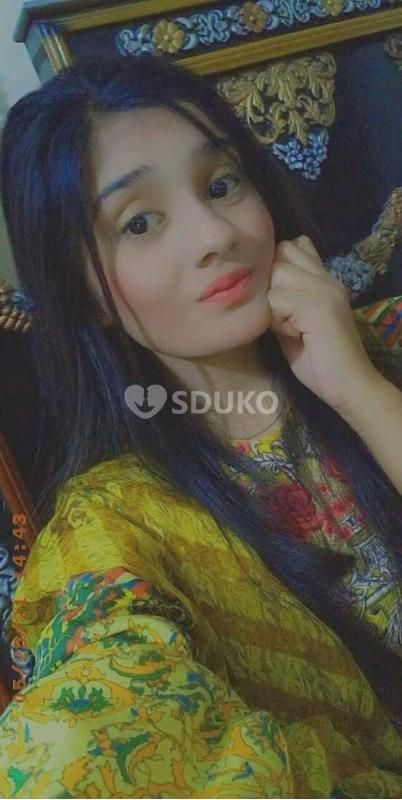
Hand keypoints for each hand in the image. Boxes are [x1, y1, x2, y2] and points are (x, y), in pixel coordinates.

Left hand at [267, 235, 382, 417]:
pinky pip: (277, 299)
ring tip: (291, 327)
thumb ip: (281, 302)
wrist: (349, 385)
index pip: (293, 246)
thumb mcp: (293, 325)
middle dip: (272, 285)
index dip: (277, 266)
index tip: (279, 299)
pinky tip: (296, 335)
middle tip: (285, 316)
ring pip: (277, 275)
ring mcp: (324, 288)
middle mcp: (326, 278)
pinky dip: (279, 321)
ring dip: (274, 304)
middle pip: (280, 255)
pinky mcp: (318, 304)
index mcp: (324, 279)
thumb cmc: (320, 362)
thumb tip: (257, 287)